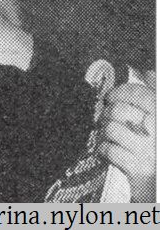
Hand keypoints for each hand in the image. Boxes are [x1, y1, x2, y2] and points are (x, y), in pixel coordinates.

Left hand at [97, 71, 155, 201]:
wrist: (159, 185)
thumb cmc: (157, 148)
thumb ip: (155, 94)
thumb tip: (147, 72)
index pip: (140, 94)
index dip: (119, 92)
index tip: (110, 96)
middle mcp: (159, 130)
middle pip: (120, 110)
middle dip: (106, 113)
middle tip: (104, 118)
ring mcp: (150, 150)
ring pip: (112, 128)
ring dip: (103, 131)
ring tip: (105, 134)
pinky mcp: (139, 169)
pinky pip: (110, 150)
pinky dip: (104, 149)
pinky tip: (107, 151)